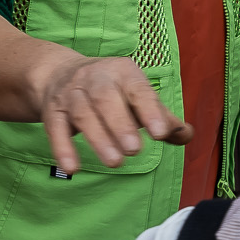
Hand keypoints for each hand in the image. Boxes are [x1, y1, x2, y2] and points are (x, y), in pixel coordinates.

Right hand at [33, 53, 190, 174]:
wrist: (60, 73)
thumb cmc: (111, 91)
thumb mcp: (137, 96)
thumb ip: (162, 118)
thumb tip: (187, 135)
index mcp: (123, 72)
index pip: (138, 89)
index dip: (149, 109)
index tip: (161, 133)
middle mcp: (95, 77)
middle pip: (105, 98)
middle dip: (120, 124)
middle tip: (134, 150)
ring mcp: (71, 93)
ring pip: (82, 113)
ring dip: (97, 138)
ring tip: (115, 162)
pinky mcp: (53, 110)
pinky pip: (55, 128)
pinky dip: (62, 147)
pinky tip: (72, 168)